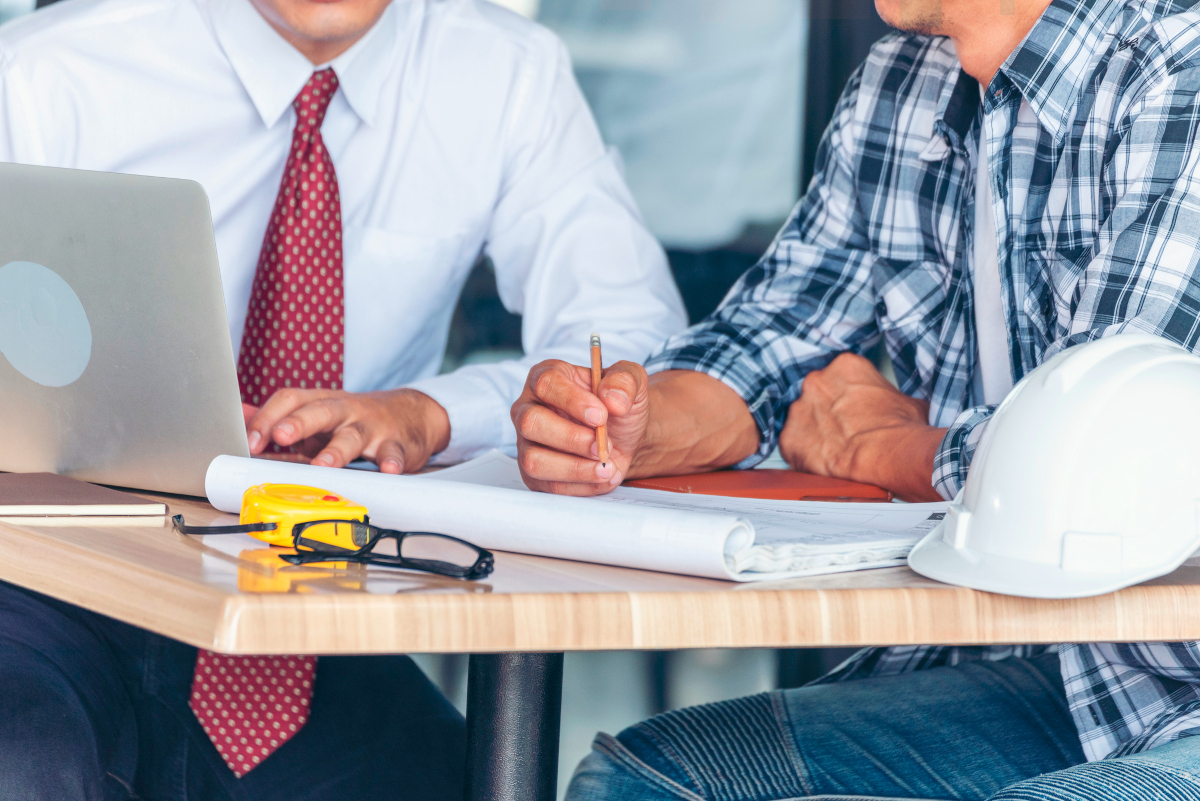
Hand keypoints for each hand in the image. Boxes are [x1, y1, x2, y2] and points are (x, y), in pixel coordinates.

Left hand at [244, 388, 450, 473]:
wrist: (413, 414)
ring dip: (337, 450)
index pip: (291, 399)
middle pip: (320, 410)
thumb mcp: (318, 413)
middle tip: (280, 437)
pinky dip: (391, 461)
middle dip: (298, 423)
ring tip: (323, 464)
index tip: (249, 441)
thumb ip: (279, 417)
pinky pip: (394, 452)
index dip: (268, 417)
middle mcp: (346, 411)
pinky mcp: (397, 444)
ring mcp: (372, 427)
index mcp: (322, 402)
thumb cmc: (357, 419)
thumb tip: (237, 414)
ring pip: (353, 435)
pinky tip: (387, 469)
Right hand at [512, 359, 649, 494]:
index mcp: (547, 377)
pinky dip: (581, 486)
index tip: (600, 416)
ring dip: (575, 468)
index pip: (546, 383)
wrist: (624, 437)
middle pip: (531, 423)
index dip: (572, 400)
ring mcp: (527, 442)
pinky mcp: (534, 473)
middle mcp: (528, 408)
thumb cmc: (617, 406)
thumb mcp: (632, 382)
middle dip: (571, 438)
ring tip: (607, 466)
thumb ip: (625, 380)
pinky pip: (548, 485)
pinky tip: (603, 476)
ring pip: (534, 460)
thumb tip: (612, 398)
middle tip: (602, 446)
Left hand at [779, 352, 945, 500]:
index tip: (854, 411)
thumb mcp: (908, 402)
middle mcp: (816, 382)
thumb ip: (890, 397)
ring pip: (802, 420)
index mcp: (845, 366)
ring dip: (814, 433)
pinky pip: (792, 447)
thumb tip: (896, 407)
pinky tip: (824, 463)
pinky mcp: (789, 439)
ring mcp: (799, 409)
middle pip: (816, 396)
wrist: (890, 456)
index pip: (839, 377)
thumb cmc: (901, 430)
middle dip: (827, 413)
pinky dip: (804, 456)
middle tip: (844, 431)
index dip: (847, 398)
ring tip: (836, 450)